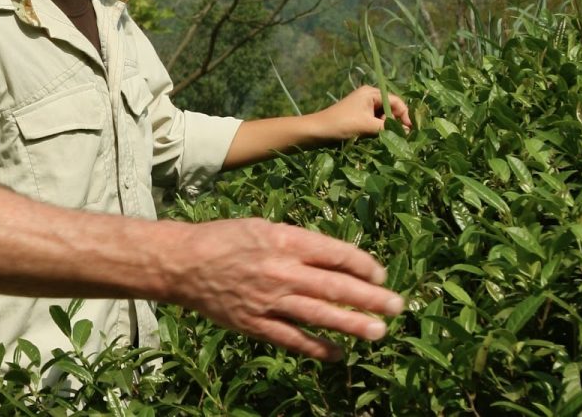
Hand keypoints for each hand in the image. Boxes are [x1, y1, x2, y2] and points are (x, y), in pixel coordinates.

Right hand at [166, 217, 403, 359]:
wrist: (184, 263)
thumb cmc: (224, 239)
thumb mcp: (262, 227)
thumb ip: (296, 242)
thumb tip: (334, 258)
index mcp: (284, 240)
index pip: (336, 252)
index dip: (363, 264)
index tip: (379, 273)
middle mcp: (281, 270)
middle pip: (336, 285)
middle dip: (371, 296)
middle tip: (397, 305)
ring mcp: (270, 300)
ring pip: (321, 315)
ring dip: (354, 324)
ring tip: (380, 331)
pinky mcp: (257, 324)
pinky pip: (294, 340)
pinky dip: (318, 348)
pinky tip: (338, 354)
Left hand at [318, 84, 411, 139]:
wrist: (317, 131)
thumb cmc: (342, 124)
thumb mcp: (368, 126)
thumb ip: (389, 128)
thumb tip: (408, 132)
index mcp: (371, 92)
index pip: (396, 101)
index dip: (404, 115)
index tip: (410, 131)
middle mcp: (368, 96)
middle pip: (390, 109)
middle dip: (394, 122)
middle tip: (392, 135)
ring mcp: (363, 107)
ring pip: (383, 118)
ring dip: (385, 128)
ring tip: (382, 137)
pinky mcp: (359, 117)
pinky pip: (375, 122)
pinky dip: (378, 130)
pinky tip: (376, 138)